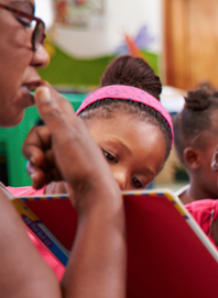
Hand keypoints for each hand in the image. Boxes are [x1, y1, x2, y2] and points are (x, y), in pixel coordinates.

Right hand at [21, 84, 115, 201]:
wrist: (96, 198)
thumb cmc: (83, 166)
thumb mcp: (65, 138)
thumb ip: (53, 114)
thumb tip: (42, 88)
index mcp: (72, 125)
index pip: (54, 102)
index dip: (42, 96)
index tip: (30, 89)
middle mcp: (70, 138)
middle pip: (37, 137)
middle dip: (31, 151)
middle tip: (37, 162)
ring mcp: (66, 156)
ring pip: (39, 155)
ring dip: (34, 167)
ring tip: (39, 177)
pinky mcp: (64, 171)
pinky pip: (44, 169)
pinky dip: (40, 176)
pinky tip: (40, 183)